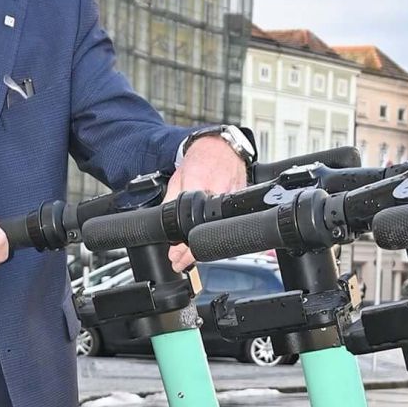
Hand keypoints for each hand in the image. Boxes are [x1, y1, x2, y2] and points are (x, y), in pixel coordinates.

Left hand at [164, 134, 249, 270]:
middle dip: (193, 253)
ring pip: (220, 232)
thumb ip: (169, 203)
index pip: (192, 227)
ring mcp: (234, 197)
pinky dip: (218, 233)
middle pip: (208, 234)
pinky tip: (208, 237)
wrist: (221, 146)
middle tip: (182, 260)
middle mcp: (219, 194)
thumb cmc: (200, 160)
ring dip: (206, 246)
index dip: (185, 249)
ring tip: (192, 251)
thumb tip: (165, 232)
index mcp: (200, 187)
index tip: (177, 259)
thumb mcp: (177, 179)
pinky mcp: (242, 200)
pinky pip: (230, 223)